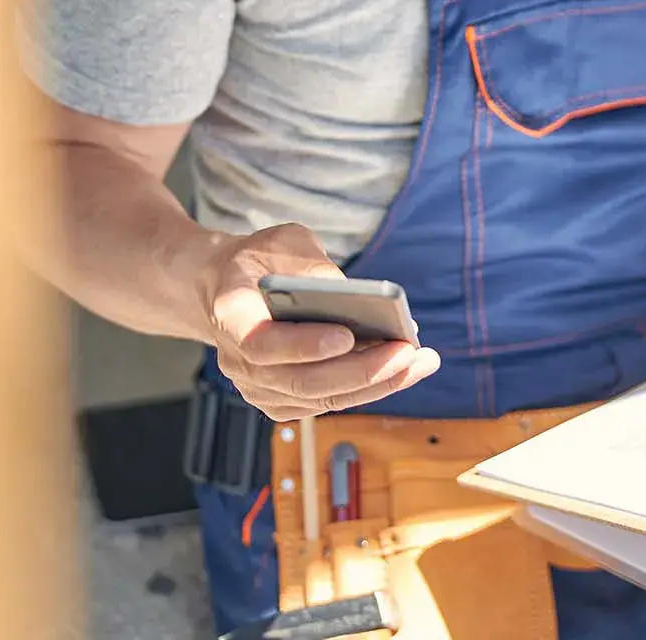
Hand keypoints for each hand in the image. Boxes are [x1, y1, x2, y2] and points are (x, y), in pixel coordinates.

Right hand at [198, 222, 440, 420]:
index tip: (348, 335)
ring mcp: (257, 386)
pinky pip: (325, 403)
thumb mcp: (285, 243)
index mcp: (232, 314)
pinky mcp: (279, 399)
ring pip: (319, 399)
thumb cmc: (259, 260)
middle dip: (361, 371)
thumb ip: (314, 266)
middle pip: (301, 381)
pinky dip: (364, 390)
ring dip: (374, 385)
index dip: (304, 345)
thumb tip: (360, 298)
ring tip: (418, 363)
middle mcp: (237, 361)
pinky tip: (400, 372)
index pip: (262, 343)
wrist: (227, 286)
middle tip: (407, 352)